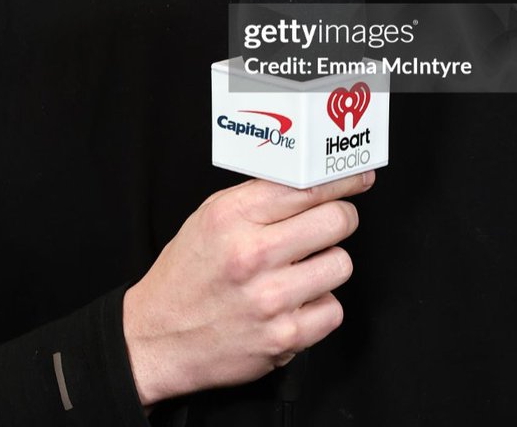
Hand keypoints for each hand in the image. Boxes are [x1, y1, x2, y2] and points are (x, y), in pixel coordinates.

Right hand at [122, 170, 374, 407]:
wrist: (156, 338)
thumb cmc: (187, 274)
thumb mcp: (210, 217)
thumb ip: (259, 197)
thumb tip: (312, 181)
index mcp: (233, 216)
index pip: (307, 187)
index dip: (342, 181)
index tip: (360, 178)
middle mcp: (252, 254)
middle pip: (337, 221)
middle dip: (340, 220)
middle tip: (330, 225)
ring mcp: (270, 299)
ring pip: (341, 265)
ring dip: (327, 266)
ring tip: (300, 270)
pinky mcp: (283, 338)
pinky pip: (333, 310)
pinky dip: (319, 307)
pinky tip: (294, 303)